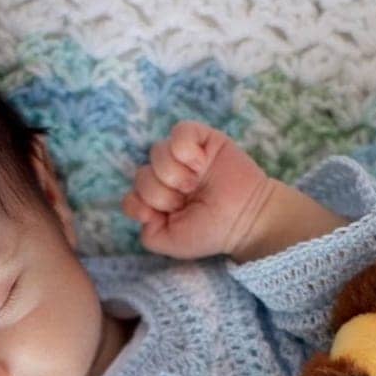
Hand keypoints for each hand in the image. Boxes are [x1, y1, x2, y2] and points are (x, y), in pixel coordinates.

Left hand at [122, 120, 272, 259]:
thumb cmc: (211, 232)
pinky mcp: (200, 138)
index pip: (131, 197)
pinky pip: (178, 132)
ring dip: (174, 174)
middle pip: (141, 175)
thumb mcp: (171, 244)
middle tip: (186, 202)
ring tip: (195, 184)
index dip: (143, 207)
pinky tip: (201, 164)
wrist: (244, 218)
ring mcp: (182, 157)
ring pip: (156, 153)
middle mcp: (167, 178)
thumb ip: (147, 234)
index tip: (166, 216)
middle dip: (163, 194)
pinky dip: (186, 150)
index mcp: (158, 201)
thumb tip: (139, 208)